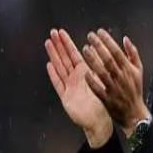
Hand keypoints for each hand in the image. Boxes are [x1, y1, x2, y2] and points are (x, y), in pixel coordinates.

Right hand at [45, 28, 112, 147]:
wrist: (100, 120)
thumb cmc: (104, 101)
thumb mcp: (103, 81)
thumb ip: (100, 67)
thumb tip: (101, 51)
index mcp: (85, 72)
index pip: (74, 53)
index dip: (67, 43)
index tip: (61, 32)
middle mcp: (75, 77)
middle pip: (65, 58)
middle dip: (58, 45)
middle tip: (52, 32)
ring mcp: (69, 86)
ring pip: (60, 67)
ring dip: (54, 55)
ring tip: (48, 43)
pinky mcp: (65, 97)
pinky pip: (59, 83)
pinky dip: (54, 74)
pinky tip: (49, 65)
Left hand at [82, 28, 149, 137]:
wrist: (134, 113)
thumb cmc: (135, 90)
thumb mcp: (138, 70)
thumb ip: (133, 53)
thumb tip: (126, 39)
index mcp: (128, 69)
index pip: (117, 51)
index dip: (108, 41)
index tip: (99, 32)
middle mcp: (121, 77)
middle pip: (109, 59)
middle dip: (99, 46)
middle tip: (89, 36)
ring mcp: (114, 88)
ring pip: (102, 72)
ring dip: (93, 60)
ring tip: (84, 49)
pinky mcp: (107, 99)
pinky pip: (98, 89)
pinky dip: (92, 81)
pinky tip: (85, 73)